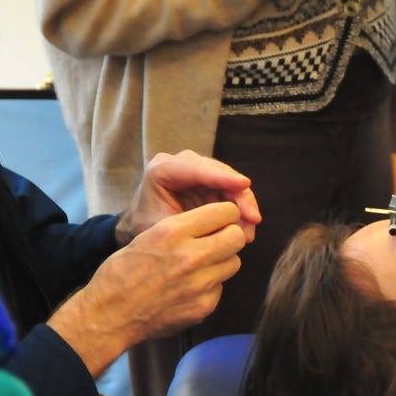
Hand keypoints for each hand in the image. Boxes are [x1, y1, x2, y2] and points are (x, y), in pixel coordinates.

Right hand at [49, 201, 246, 375]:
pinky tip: (188, 288)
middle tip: (216, 241)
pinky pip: (220, 288)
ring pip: (233, 263)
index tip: (220, 219)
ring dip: (221, 261)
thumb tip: (215, 223)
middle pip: (236, 237)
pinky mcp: (203, 307)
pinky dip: (210, 286)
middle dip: (229, 236)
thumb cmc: (122, 272)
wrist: (109, 315)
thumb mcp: (148, 235)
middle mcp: (191, 256)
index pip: (224, 212)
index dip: (224, 214)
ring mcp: (199, 284)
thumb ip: (183, 228)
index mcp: (173, 232)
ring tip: (199, 266)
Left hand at [116, 149, 261, 244]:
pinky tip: (246, 228)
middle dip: (239, 195)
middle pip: (218, 172)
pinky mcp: (209, 181)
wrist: (141, 224)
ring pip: (229, 182)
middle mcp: (181, 163)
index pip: (195, 169)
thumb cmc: (146, 225)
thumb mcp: (160, 227)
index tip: (245, 184)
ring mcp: (197, 170)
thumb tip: (224, 231)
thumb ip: (188, 225)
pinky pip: (230, 191)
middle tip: (253, 219)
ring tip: (249, 232)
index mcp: (162, 169)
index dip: (221, 177)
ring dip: (243, 205)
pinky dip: (240, 209)